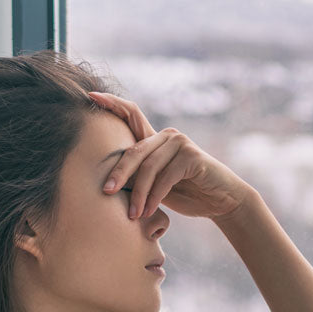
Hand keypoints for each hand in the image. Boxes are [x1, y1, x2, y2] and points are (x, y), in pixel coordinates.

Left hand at [87, 91, 259, 219]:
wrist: (222, 202)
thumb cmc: (189, 194)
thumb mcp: (157, 185)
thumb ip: (139, 176)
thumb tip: (106, 182)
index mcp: (156, 139)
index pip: (131, 115)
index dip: (112, 103)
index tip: (90, 96)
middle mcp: (168, 136)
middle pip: (134, 150)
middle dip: (118, 173)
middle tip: (106, 192)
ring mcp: (181, 143)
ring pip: (149, 167)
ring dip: (139, 194)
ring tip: (134, 215)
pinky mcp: (192, 156)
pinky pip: (165, 177)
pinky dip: (155, 196)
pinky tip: (149, 211)